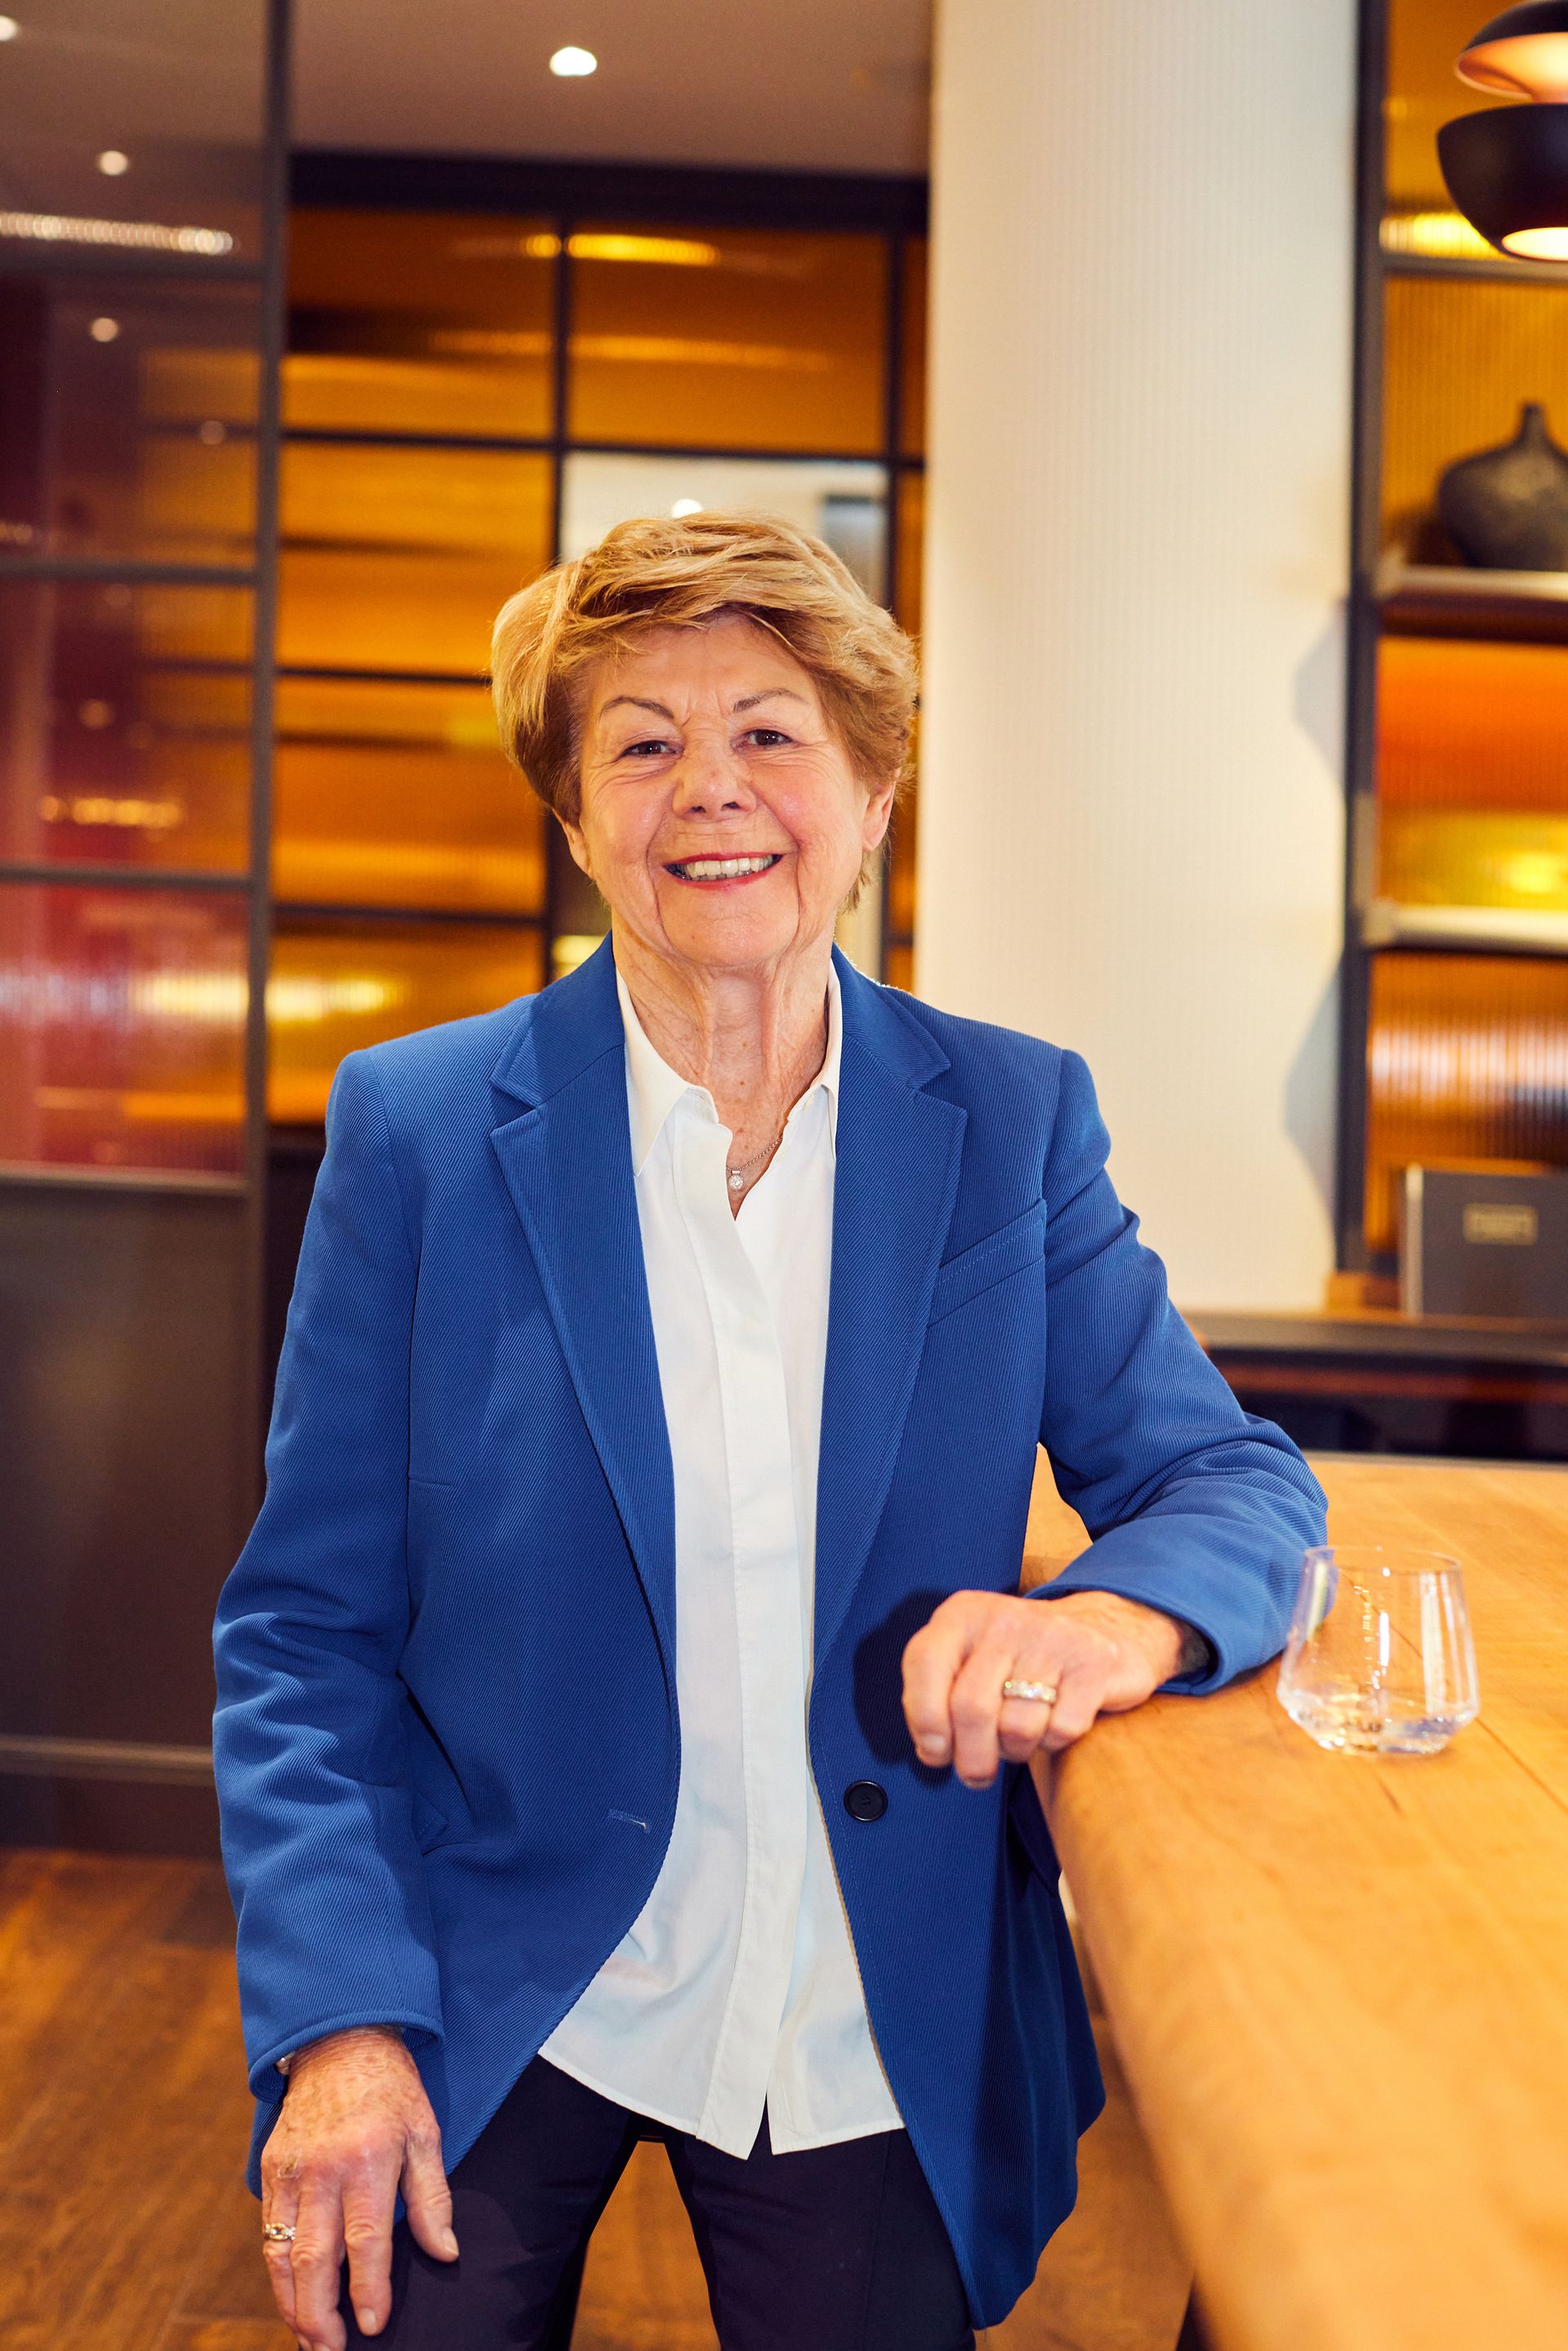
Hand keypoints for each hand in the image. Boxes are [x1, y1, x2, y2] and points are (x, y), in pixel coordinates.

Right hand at [260, 2025, 455, 2349]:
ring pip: (282, 2254)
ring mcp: (291, 2171)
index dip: (369, 2289)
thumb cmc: (392, 2090)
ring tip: (308, 2340)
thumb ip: (433, 2198)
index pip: (366, 2240)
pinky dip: (277, 2272)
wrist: (339, 2040)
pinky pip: (268, 2231)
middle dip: (319, 2315)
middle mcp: (324, 2169)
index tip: (372, 2327)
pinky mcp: (270, 2169)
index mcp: (369, 2159)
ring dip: (291, 2304)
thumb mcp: (425, 2133)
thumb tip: (445, 2252)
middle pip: (314, 2259)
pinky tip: (291, 2297)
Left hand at [901, 1589, 1193, 1787]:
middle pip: (971, 1708)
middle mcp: (1004, 1619)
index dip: (924, 1719)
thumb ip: (938, 1696)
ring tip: (1021, 1736)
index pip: (924, 1664)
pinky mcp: (1093, 1663)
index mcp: (963, 1614)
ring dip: (1016, 1750)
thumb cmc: (1022, 1659)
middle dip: (971, 1758)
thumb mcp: (971, 1659)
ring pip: (1016, 1727)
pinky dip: (1054, 1743)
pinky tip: (1055, 1723)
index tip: (935, 1752)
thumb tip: (931, 1750)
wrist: (1105, 1629)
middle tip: (977, 1775)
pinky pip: (1060, 1730)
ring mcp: (1051, 1638)